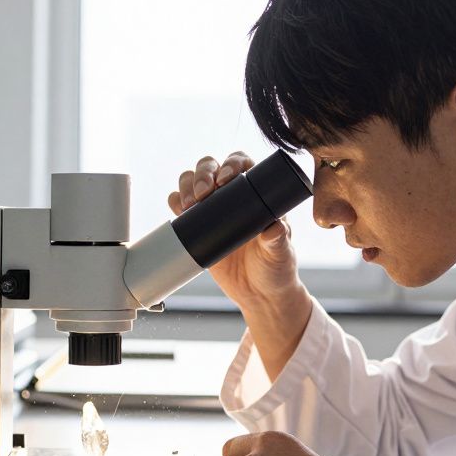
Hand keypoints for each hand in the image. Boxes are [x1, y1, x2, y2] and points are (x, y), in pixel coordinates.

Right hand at [167, 153, 303, 311]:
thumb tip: (274, 227)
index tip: (226, 179)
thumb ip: (278, 239)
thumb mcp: (280, 252)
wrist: (258, 293)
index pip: (241, 163)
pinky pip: (179, 204)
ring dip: (186, 185)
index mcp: (256, 191)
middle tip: (204, 193)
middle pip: (211, 167)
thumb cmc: (276, 267)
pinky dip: (175, 202)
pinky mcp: (196, 225)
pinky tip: (179, 211)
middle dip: (203, 173)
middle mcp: (231, 194)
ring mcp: (212, 208)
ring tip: (189, 205)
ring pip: (191, 181)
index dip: (231, 163)